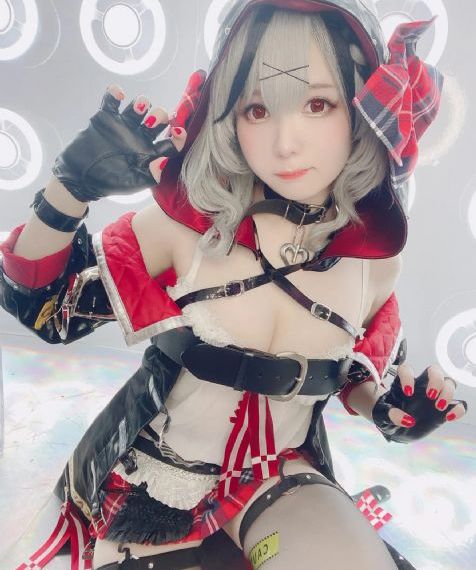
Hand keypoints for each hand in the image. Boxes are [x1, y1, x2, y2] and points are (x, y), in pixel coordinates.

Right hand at [52, 70, 205, 201]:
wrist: (81, 177)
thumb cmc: (109, 182)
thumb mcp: (133, 183)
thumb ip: (151, 175)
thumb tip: (164, 161)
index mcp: (150, 152)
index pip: (170, 142)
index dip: (178, 137)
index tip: (178, 131)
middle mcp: (140, 136)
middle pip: (159, 118)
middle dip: (160, 115)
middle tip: (151, 123)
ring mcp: (124, 125)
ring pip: (140, 105)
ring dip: (142, 102)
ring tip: (138, 110)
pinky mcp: (106, 117)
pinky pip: (112, 99)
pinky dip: (115, 92)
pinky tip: (118, 95)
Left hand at [371, 364, 466, 442]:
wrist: (396, 429)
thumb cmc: (387, 417)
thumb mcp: (383, 416)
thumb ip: (390, 415)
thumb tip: (407, 420)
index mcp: (403, 383)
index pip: (407, 369)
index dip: (408, 377)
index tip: (408, 392)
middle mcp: (421, 386)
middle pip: (434, 370)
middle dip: (436, 379)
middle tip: (430, 395)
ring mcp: (435, 396)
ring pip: (449, 383)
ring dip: (448, 392)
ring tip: (439, 407)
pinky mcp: (444, 409)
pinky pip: (459, 403)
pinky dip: (459, 408)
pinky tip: (449, 417)